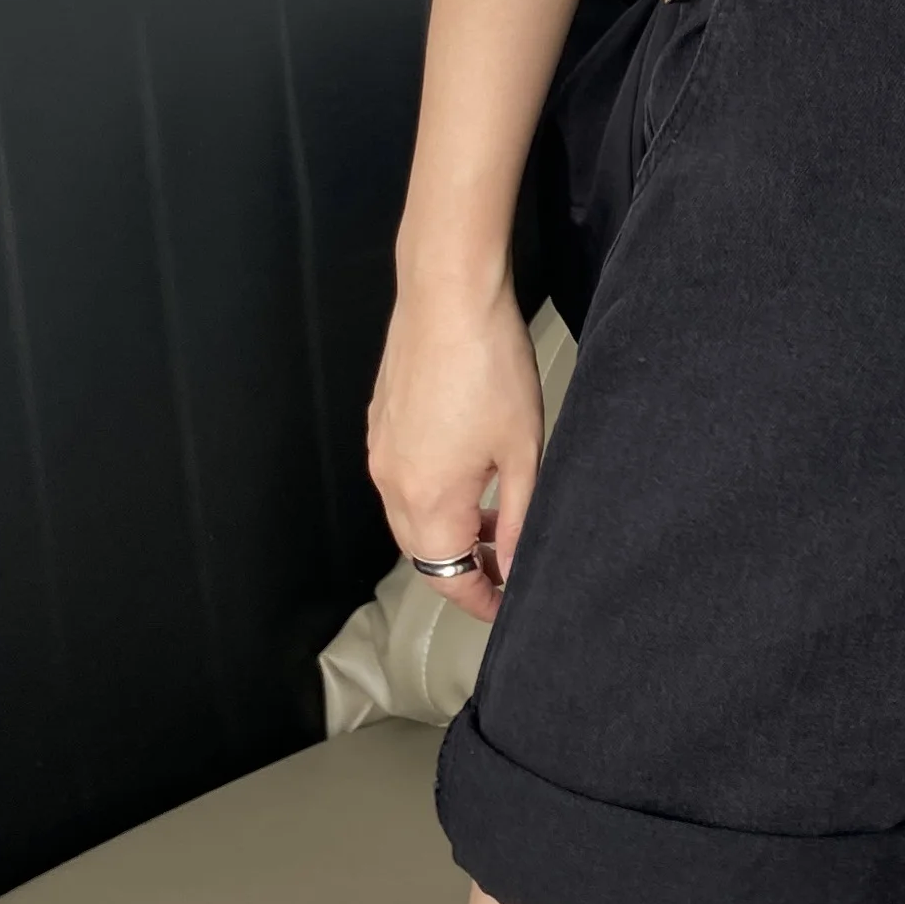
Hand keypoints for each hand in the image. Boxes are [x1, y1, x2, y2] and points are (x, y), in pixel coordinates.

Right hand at [367, 275, 543, 625]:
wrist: (448, 297)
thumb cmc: (491, 368)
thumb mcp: (523, 452)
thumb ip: (517, 518)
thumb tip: (512, 566)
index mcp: (427, 499)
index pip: (445, 576)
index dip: (478, 600)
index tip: (506, 606)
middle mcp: (392, 483)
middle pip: (423, 552)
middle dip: (462, 569)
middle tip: (505, 569)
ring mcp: (381, 450)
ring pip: (410, 516)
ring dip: (448, 530)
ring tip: (494, 524)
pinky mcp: (381, 422)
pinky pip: (401, 480)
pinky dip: (432, 495)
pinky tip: (469, 476)